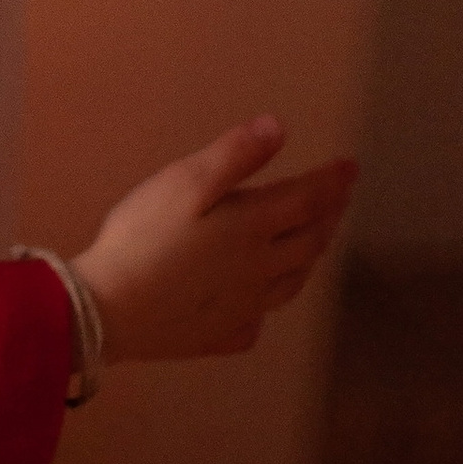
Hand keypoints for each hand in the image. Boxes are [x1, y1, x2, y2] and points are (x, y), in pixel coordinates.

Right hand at [73, 117, 356, 363]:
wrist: (111, 309)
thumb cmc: (145, 236)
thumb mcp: (184, 182)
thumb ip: (233, 155)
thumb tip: (278, 127)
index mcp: (253, 228)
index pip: (307, 200)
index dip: (332, 181)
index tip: (352, 166)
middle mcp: (259, 270)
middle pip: (309, 243)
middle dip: (329, 216)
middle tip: (341, 199)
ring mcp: (241, 308)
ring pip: (291, 283)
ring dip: (310, 257)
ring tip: (315, 243)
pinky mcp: (217, 336)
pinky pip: (254, 322)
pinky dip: (265, 307)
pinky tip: (257, 308)